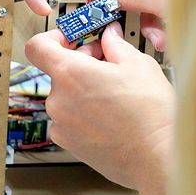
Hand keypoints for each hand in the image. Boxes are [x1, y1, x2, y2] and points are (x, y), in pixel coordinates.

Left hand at [24, 25, 173, 194]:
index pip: (37, 47)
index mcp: (70, 74)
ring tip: (114, 93)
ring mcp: (60, 124)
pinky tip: (109, 114)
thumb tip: (109, 36)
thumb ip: (116, 45)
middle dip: (80, 63)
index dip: (52, 38)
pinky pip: (69, 118)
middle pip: (57, 71)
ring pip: (65, 95)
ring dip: (83, 89)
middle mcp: (58, 99)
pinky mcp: (67, 143)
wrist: (158, 158)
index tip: (70, 39)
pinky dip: (83, 112)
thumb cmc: (151, 115)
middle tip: (107, 63)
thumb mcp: (138, 65)